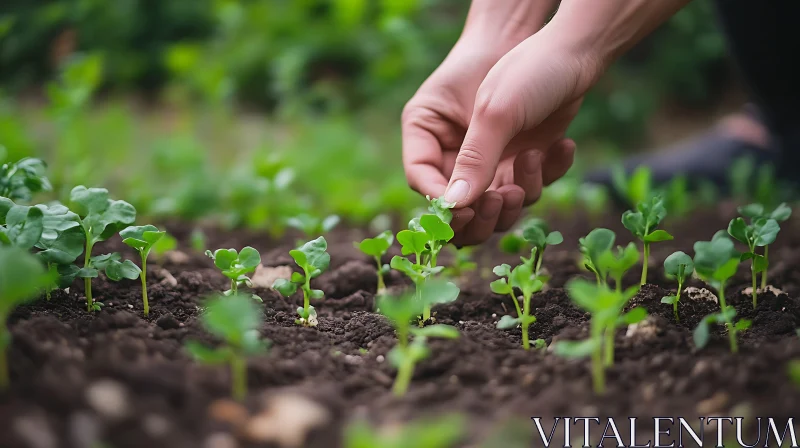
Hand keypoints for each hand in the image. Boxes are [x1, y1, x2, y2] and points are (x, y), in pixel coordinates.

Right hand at [403, 34, 578, 245]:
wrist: (565, 46)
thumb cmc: (516, 66)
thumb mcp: (492, 112)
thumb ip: (474, 160)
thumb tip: (456, 206)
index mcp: (429, 131)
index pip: (422, 178)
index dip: (441, 200)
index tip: (465, 210)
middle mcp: (458, 151)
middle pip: (460, 204)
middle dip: (483, 210)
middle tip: (503, 196)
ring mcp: (493, 158)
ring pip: (498, 206)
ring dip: (518, 193)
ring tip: (532, 159)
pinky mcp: (525, 161)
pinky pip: (533, 187)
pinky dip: (548, 173)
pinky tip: (561, 145)